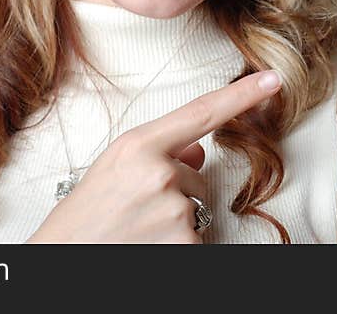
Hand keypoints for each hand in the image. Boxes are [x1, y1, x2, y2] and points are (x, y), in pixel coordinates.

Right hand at [26, 70, 281, 242]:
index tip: (273, 79)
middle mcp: (160, 172)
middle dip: (175, 191)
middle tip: (133, 209)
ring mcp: (174, 210)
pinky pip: (197, 239)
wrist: (62, 257)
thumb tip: (199, 151)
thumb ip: (157, 152)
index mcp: (137, 145)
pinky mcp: (185, 244)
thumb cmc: (84, 214)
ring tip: (135, 229)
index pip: (201, 113)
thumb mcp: (114, 169)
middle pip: (198, 175)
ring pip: (197, 208)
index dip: (242, 95)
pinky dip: (176, 245)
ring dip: (175, 220)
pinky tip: (146, 245)